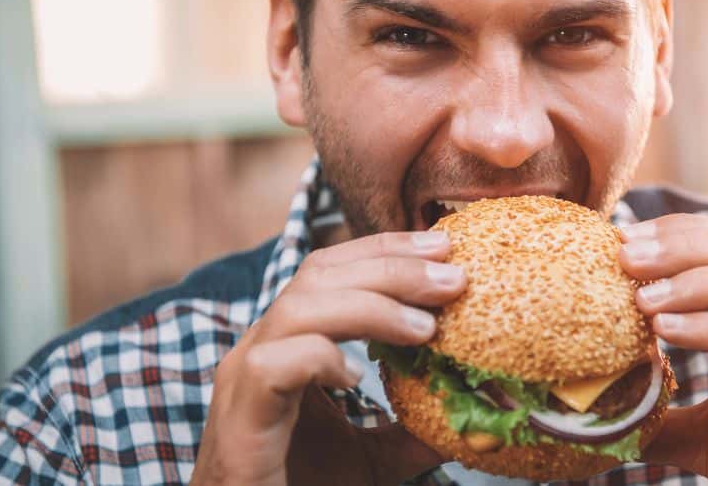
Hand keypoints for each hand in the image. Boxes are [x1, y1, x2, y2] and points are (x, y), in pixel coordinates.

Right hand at [191, 231, 466, 484]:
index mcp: (287, 342)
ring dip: (369, 307)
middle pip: (318, 274)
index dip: (386, 250)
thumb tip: (467, 419)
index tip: (444, 248)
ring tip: (425, 328)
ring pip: (298, 308)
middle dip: (390, 267)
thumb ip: (409, 432)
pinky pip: (272, 366)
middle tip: (452, 277)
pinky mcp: (239, 419)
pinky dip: (318, 359)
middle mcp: (261, 348)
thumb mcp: (369, 458)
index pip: (332, 269)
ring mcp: (243, 380)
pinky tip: (356, 377)